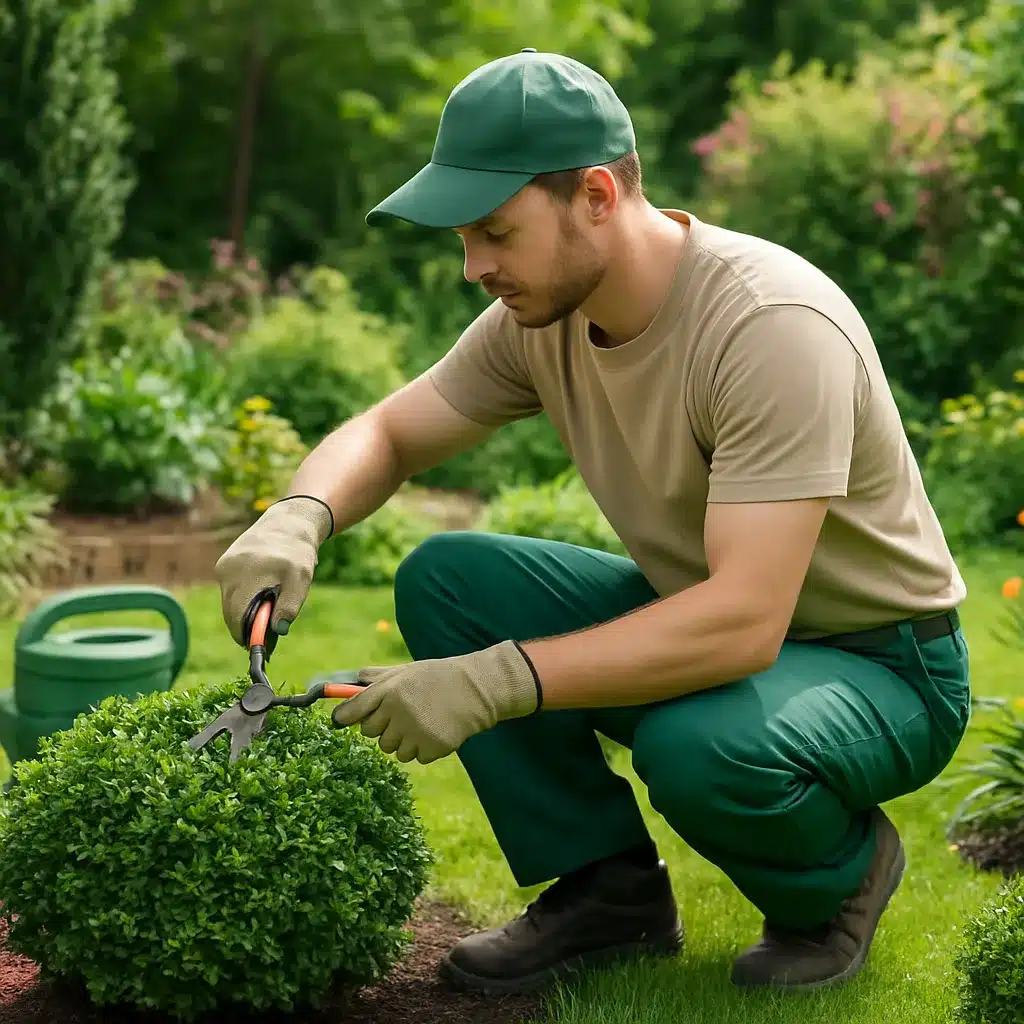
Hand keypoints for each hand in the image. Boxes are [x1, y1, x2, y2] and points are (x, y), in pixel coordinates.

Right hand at [214, 495, 333, 647]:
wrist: (287, 524)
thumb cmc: (297, 554)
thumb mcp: (301, 579)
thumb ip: (290, 605)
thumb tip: (277, 631)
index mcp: (248, 573)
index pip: (236, 615)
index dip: (244, 635)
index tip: (255, 647)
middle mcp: (230, 570)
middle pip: (230, 611)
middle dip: (245, 626)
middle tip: (263, 634)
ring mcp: (224, 566)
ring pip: (229, 602)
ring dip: (244, 611)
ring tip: (265, 608)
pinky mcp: (223, 564)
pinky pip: (229, 591)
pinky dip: (242, 597)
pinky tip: (259, 592)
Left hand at [331, 640, 541, 763]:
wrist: (477, 689)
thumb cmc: (439, 677)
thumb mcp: (408, 670)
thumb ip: (379, 676)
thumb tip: (354, 679)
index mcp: (390, 690)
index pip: (352, 710)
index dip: (343, 717)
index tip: (340, 721)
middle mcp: (398, 711)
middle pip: (370, 734)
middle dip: (381, 727)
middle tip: (400, 716)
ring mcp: (415, 732)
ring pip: (392, 750)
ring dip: (402, 741)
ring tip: (422, 722)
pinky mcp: (431, 747)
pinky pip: (414, 758)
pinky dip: (422, 749)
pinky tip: (435, 731)